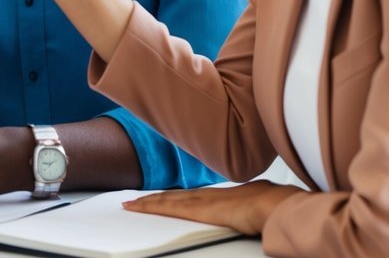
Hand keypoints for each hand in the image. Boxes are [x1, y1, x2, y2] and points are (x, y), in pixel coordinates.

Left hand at [124, 181, 303, 235]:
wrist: (274, 204)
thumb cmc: (275, 206)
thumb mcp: (262, 206)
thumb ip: (254, 209)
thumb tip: (259, 213)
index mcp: (225, 195)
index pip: (194, 196)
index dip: (178, 197)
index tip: (166, 197)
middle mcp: (209, 194)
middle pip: (176, 195)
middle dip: (156, 198)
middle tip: (138, 200)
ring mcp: (201, 200)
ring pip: (167, 200)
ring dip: (148, 202)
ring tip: (132, 204)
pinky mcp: (196, 209)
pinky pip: (166, 207)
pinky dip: (150, 207)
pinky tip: (138, 207)